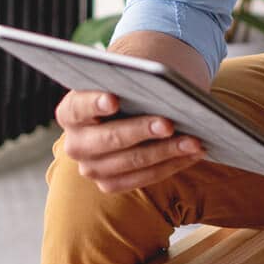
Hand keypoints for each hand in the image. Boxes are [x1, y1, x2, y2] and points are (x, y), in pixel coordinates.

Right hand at [54, 89, 204, 193]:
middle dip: (141, 130)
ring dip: (166, 151)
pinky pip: (144, 178)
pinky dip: (172, 164)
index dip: (95, 103)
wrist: (126, 109)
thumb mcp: (125, 79)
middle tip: (169, 123)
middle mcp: (75, 144)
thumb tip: (161, 83)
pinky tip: (193, 153)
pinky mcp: (111, 184)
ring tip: (194, 141)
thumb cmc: (127, 88)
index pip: (79, 107)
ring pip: (132, 162)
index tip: (114, 99)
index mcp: (70, 112)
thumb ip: (133, 80)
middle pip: (109, 139)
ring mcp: (92, 168)